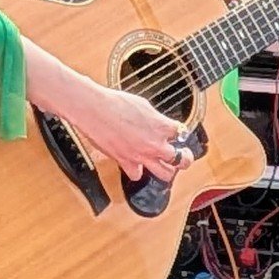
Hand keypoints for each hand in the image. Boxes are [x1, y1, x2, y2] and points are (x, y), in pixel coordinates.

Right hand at [68, 85, 190, 182]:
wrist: (94, 110)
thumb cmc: (115, 103)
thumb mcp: (143, 104)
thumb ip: (154, 118)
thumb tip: (157, 122)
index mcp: (162, 126)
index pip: (181, 133)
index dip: (180, 133)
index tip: (177, 133)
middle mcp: (155, 144)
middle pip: (181, 160)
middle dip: (184, 158)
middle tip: (183, 155)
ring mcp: (141, 156)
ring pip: (165, 174)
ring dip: (168, 170)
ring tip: (167, 166)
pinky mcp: (126, 162)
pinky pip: (137, 175)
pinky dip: (137, 171)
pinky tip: (136, 165)